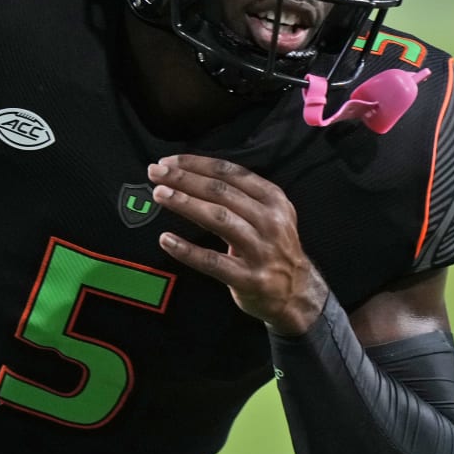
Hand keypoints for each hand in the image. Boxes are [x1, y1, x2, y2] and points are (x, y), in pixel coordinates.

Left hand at [149, 154, 326, 334]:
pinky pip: (212, 261)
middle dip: (184, 179)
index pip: (230, 173)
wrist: (297, 293)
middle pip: (221, 192)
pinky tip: (166, 240)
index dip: (196, 164)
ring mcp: (261, 251)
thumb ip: (237, 196)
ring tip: (160, 195)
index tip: (169, 161)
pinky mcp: (250, 278)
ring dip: (185, 204)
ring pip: (218, 219)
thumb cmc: (272, 249)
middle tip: (156, 173)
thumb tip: (188, 177)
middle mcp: (270, 221)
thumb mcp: (268, 215)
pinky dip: (187, 250)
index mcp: (273, 199)